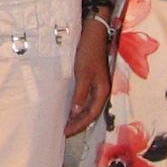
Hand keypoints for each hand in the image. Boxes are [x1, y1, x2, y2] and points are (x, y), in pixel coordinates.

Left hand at [63, 22, 111, 136]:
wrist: (92, 34)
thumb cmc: (88, 53)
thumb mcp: (83, 73)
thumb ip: (81, 93)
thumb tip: (76, 111)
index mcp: (102, 91)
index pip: (90, 114)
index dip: (78, 124)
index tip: (66, 132)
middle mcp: (101, 91)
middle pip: (90, 113)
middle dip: (78, 124)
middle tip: (64, 132)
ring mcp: (96, 86)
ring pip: (88, 107)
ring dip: (77, 117)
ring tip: (66, 124)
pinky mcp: (90, 80)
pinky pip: (84, 99)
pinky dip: (77, 107)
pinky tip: (69, 109)